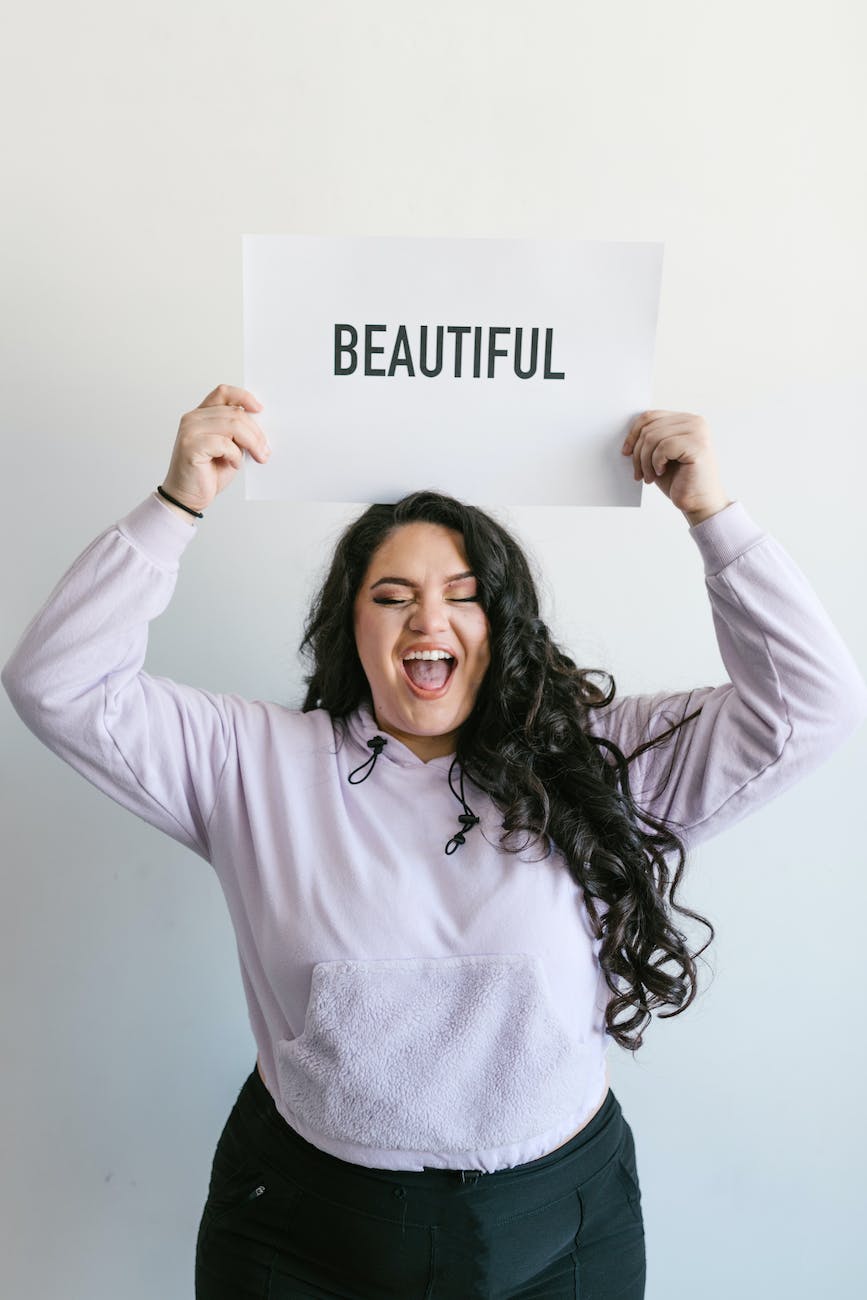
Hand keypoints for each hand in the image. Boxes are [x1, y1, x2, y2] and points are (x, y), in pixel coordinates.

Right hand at [161, 384, 269, 513]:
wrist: (188, 497)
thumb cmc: (208, 474)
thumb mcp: (230, 448)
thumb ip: (238, 432)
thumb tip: (261, 423)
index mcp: (202, 415)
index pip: (224, 393)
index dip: (244, 397)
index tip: (260, 410)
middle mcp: (193, 418)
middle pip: (235, 412)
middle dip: (256, 432)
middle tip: (265, 450)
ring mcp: (190, 431)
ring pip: (233, 425)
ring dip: (252, 443)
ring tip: (257, 457)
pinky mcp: (191, 446)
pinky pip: (224, 444)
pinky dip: (235, 456)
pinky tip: (234, 465)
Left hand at [621, 410, 731, 524]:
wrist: (697, 503)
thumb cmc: (678, 481)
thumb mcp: (659, 455)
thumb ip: (649, 439)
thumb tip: (627, 433)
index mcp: (685, 420)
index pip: (650, 416)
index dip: (633, 433)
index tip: (626, 452)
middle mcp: (694, 421)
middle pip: (649, 427)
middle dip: (638, 453)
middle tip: (638, 473)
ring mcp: (698, 432)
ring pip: (653, 437)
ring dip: (645, 461)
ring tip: (648, 477)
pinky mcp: (698, 445)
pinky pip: (663, 447)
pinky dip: (656, 463)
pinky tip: (661, 472)